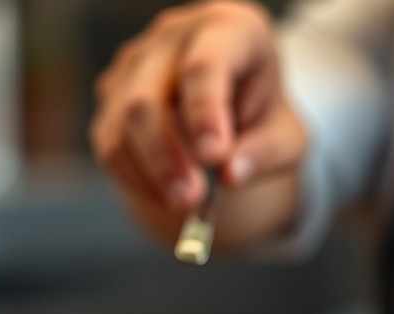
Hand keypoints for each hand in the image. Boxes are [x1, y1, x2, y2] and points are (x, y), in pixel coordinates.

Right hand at [90, 1, 306, 241]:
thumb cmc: (261, 117)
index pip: (205, 64)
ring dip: (148, 173)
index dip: (204, 112)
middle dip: (165, 158)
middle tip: (190, 200)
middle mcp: (175, 35)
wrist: (231, 107)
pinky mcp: (114, 92)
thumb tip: (231, 175)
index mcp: (229, 30)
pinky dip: (133, 177)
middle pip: (147, 98)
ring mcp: (136, 61)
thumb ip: (266, 153)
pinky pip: (109, 142)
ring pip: (121, 123)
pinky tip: (163, 194)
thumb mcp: (285, 137)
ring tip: (182, 204)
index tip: (213, 157)